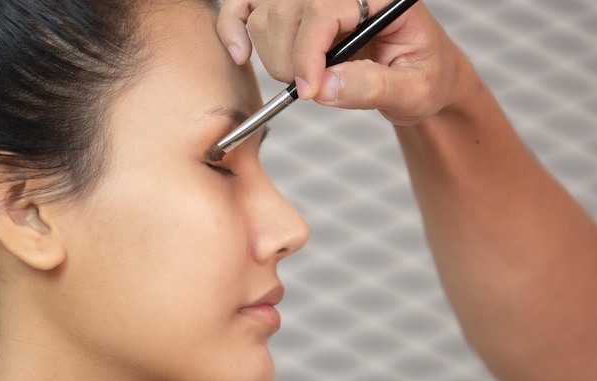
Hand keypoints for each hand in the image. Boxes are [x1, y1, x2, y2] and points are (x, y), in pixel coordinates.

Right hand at [216, 0, 467, 124]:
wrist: (420, 75)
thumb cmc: (424, 78)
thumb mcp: (415, 91)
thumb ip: (374, 88)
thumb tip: (326, 88)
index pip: (325, 8)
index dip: (309, 53)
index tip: (309, 92)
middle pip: (287, 10)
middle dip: (291, 61)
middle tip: (313, 90)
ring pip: (265, 12)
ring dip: (273, 56)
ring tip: (303, 79)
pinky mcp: (296, 8)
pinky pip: (248, 5)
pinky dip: (235, 26)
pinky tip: (240, 54)